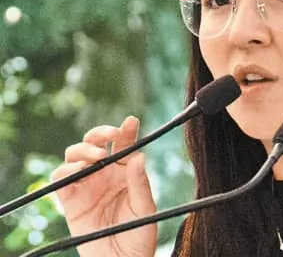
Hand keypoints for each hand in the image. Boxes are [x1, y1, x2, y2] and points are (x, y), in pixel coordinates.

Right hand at [51, 116, 156, 256]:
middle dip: (100, 133)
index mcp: (126, 171)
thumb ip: (141, 184)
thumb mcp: (146, 209)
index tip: (131, 122)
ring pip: (75, 155)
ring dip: (83, 149)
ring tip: (97, 155)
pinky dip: (65, 170)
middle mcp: (104, 174)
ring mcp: (86, 185)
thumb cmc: (139, 236)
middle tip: (111, 135)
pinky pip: (61, 179)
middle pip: (95, 142)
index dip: (126, 130)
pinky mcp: (69, 200)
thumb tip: (139, 156)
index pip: (124, 144)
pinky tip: (78, 169)